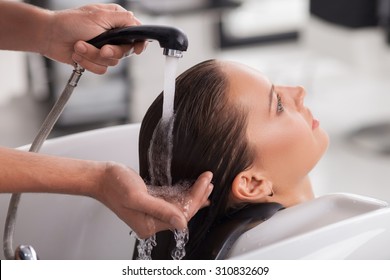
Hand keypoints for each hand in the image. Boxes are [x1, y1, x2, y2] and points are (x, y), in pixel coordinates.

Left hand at [43, 4, 144, 73]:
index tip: (137, 50)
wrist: (49, 35)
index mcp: (116, 22)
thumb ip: (123, 20)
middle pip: (125, 52)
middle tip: (102, 49)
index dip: (139, 44)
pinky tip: (77, 54)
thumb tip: (137, 23)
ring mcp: (103, 49)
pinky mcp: (94, 60)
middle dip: (111, 52)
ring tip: (79, 45)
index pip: (136, 35)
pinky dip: (87, 63)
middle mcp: (112, 36)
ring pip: (111, 63)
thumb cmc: (70, 22)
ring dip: (93, 55)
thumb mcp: (100, 16)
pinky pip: (100, 69)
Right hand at [96, 162, 212, 238]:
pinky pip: (171, 201)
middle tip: (209, 180)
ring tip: (206, 183)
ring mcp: (151, 213)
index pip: (181, 215)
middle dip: (197, 196)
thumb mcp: (137, 197)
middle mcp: (151, 222)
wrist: (101, 177)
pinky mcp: (151, 203)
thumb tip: (182, 223)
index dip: (196, 198)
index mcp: (148, 225)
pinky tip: (192, 189)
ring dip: (192, 194)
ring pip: (178, 206)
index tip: (205, 182)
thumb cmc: (114, 185)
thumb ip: (160, 210)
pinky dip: (183, 194)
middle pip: (182, 211)